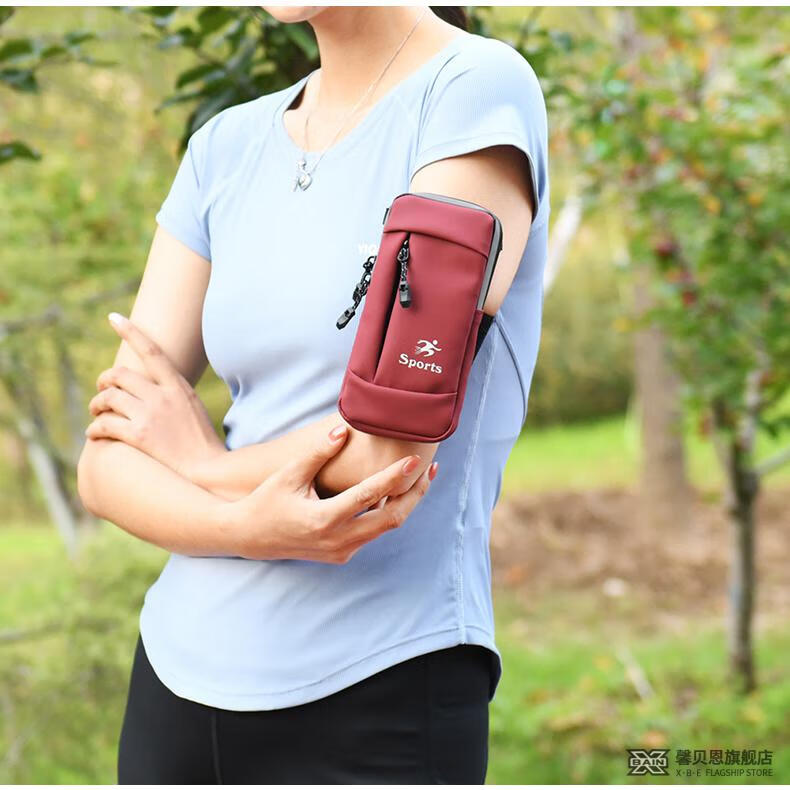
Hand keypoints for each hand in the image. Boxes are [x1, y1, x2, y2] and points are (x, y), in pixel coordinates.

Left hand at [85, 312, 225, 478]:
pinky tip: (94, 434)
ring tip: (96, 412)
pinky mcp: (139, 436)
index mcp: (178, 387)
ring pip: (108, 399)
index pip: (151, 351)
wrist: (207, 471)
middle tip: (101, 391)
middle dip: (104, 382)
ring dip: (96, 405)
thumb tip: (151, 384)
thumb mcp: (193, 408)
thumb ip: (173, 393)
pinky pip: (104, 424)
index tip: (114, 318)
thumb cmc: (202, 443)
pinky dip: (94, 428)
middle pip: (119, 376)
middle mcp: (163, 396)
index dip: (131, 332)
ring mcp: (151, 416)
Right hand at [228, 423, 438, 562]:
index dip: (394, 478)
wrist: (250, 537)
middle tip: (430, 468)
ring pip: (386, 527)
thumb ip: (318, 453)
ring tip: (421, 476)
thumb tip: (344, 429)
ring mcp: (342, 551)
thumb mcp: (289, 474)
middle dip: (414, 494)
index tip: (415, 461)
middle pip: (391, 519)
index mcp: (322, 520)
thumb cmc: (268, 500)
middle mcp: (337, 541)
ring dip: (406, 503)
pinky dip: (389, 512)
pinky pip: (374, 532)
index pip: (369, 496)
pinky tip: (398, 491)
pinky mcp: (343, 555)